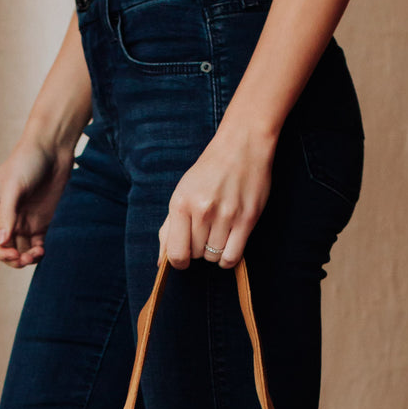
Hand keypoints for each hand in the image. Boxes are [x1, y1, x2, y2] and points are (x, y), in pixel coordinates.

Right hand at [0, 135, 75, 268]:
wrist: (52, 149)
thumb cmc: (27, 161)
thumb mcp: (13, 186)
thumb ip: (7, 214)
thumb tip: (1, 242)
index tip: (13, 253)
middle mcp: (5, 218)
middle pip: (3, 249)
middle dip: (12, 258)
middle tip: (25, 259)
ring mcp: (23, 221)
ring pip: (20, 250)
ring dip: (26, 258)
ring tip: (37, 254)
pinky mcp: (41, 222)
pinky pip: (36, 245)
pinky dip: (38, 253)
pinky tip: (42, 251)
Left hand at [157, 123, 277, 270]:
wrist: (242, 146)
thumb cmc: (209, 171)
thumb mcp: (181, 194)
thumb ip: (168, 229)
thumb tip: (161, 262)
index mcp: (181, 204)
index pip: (175, 253)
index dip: (178, 262)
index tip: (183, 258)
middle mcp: (202, 211)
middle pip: (195, 254)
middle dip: (198, 248)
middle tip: (205, 230)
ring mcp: (226, 216)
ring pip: (213, 256)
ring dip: (214, 251)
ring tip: (219, 231)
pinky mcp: (246, 220)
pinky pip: (232, 257)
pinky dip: (228, 258)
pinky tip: (228, 245)